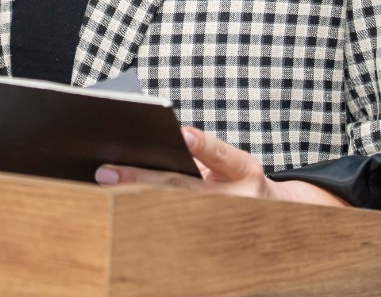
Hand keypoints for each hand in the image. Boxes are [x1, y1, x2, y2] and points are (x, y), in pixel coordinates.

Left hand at [95, 126, 345, 206]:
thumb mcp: (232, 164)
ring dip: (136, 199)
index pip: (222, 155)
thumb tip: (157, 145)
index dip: (203, 146)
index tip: (183, 136)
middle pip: (183, 187)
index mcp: (244, 170)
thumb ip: (203, 154)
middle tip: (106, 172)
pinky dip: (144, 218)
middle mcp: (236, 197)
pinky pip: (171, 228)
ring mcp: (222, 222)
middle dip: (143, 179)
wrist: (275, 219)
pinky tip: (120, 211)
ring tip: (106, 189)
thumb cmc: (240, 181)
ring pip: (173, 210)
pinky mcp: (208, 244)